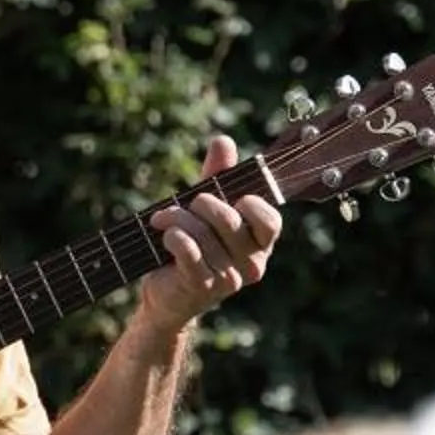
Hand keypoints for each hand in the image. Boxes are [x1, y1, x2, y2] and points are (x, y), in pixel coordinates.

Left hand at [142, 132, 281, 330]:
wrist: (168, 293)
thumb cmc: (192, 245)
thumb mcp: (206, 208)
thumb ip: (219, 176)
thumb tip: (223, 141)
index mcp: (261, 244)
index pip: (270, 221)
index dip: (250, 204)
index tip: (232, 198)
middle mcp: (251, 264)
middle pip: (229, 220)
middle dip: (202, 203)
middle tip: (188, 203)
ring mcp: (228, 279)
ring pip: (202, 233)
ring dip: (177, 218)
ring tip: (164, 219)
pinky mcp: (202, 287)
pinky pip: (188, 251)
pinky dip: (173, 236)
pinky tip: (164, 236)